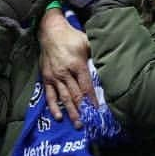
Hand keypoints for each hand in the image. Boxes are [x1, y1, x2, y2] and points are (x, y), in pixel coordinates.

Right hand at [39, 8, 92, 127]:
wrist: (50, 31)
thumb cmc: (71, 36)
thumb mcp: (86, 42)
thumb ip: (96, 54)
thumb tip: (108, 64)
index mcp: (77, 64)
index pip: (86, 86)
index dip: (92, 100)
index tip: (97, 110)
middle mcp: (65, 73)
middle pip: (76, 95)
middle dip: (83, 110)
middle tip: (89, 124)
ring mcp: (55, 77)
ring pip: (64, 98)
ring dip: (71, 112)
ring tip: (78, 125)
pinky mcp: (46, 78)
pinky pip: (50, 95)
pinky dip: (54, 107)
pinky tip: (59, 117)